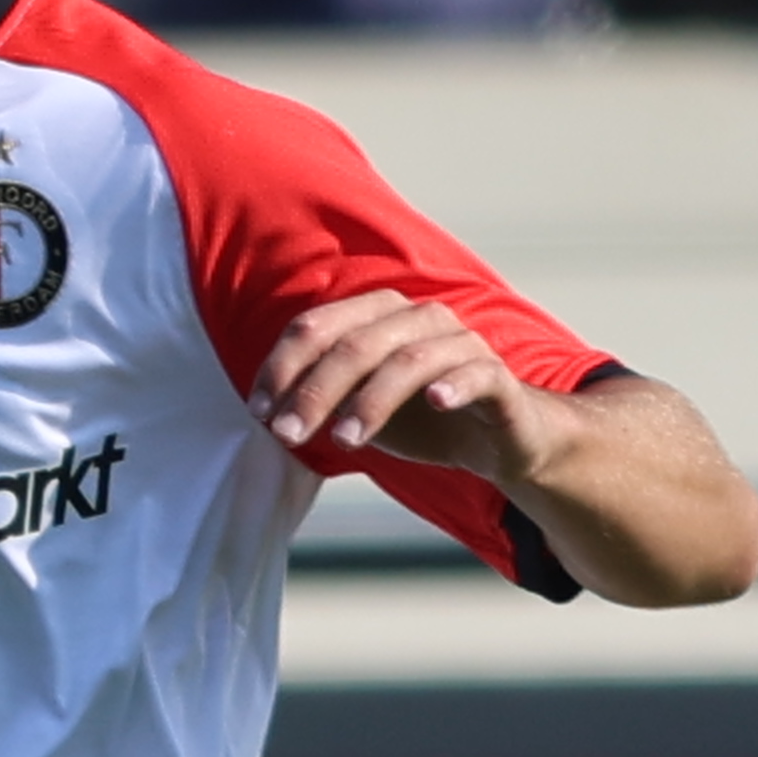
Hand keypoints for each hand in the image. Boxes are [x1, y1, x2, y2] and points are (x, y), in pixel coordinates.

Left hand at [253, 288, 564, 476]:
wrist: (495, 440)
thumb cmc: (416, 417)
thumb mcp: (357, 406)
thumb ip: (318, 398)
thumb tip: (265, 412)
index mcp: (377, 315)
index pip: (317, 327)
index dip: (282, 367)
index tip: (260, 412)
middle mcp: (418, 318)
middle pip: (356, 345)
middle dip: (315, 391)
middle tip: (288, 434)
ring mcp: (461, 343)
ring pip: (408, 361)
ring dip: (370, 401)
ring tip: (344, 441)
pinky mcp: (498, 376)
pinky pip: (477, 373)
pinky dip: (455, 384)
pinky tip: (435, 402)